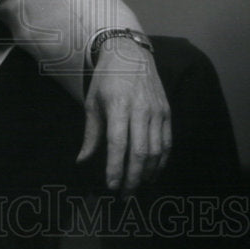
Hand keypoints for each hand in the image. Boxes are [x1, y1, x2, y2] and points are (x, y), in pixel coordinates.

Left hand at [76, 37, 171, 191]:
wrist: (130, 53)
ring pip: (157, 150)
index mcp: (118, 106)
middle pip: (140, 152)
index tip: (111, 186)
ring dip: (148, 173)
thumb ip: (91, 135)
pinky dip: (162, 161)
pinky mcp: (167, 112)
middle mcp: (141, 109)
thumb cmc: (106, 80)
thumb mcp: (92, 103)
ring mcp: (157, 111)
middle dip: (133, 177)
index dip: (116, 168)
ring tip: (138, 186)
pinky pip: (167, 142)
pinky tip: (153, 172)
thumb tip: (82, 161)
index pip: (118, 144)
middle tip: (125, 195)